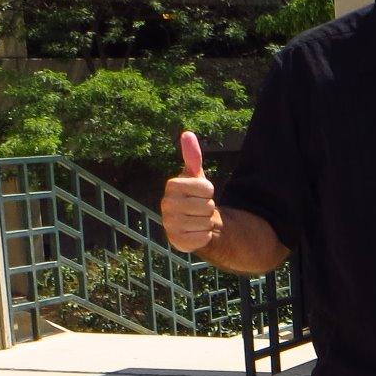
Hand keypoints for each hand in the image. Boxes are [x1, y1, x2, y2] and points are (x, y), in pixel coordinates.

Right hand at [161, 130, 221, 251]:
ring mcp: (169, 224)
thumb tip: (187, 133)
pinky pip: (204, 237)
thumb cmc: (194, 197)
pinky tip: (195, 232)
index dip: (209, 191)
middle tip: (199, 208)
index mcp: (172, 186)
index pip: (207, 188)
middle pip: (207, 206)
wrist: (192, 224)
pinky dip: (205, 236)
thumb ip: (193, 157)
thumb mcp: (195, 177)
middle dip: (209, 207)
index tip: (201, 193)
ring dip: (207, 222)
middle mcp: (166, 204)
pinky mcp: (176, 242)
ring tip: (197, 219)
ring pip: (206, 222)